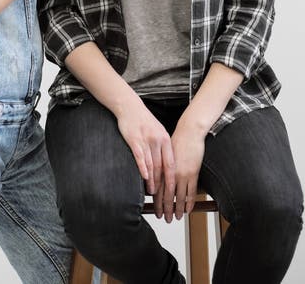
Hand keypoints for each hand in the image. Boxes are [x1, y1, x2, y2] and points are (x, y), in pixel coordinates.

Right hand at [115, 95, 175, 222]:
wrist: (130, 107)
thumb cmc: (144, 120)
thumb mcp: (158, 131)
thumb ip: (163, 146)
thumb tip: (167, 164)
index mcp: (165, 139)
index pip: (171, 164)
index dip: (172, 179)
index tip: (173, 192)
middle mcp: (157, 141)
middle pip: (161, 167)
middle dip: (162, 185)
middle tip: (163, 197)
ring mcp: (146, 140)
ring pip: (151, 164)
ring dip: (152, 180)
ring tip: (152, 192)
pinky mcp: (134, 140)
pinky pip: (140, 157)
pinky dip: (143, 168)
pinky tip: (144, 177)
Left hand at [155, 118, 205, 220]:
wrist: (189, 132)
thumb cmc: (177, 140)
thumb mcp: (165, 154)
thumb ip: (162, 167)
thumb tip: (158, 179)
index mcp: (163, 168)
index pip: (158, 190)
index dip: (157, 203)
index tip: (157, 212)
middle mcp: (171, 173)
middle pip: (167, 196)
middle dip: (166, 209)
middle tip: (165, 219)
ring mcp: (183, 174)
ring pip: (179, 197)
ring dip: (177, 209)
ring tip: (176, 217)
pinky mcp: (193, 173)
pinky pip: (191, 192)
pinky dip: (189, 202)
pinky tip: (187, 209)